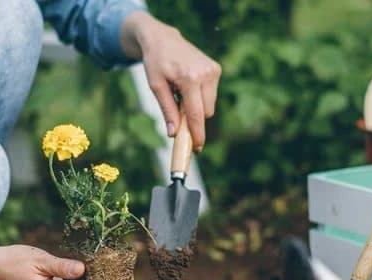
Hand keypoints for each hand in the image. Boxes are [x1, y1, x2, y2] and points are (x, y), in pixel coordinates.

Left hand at [121, 12, 220, 151]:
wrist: (163, 39)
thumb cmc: (156, 62)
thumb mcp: (156, 86)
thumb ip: (167, 110)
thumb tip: (173, 134)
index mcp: (190, 79)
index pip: (196, 114)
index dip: (197, 134)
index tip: (196, 148)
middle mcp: (206, 74)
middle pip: (205, 113)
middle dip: (193, 119)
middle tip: (177, 117)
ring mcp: (213, 70)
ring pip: (209, 105)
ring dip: (196, 107)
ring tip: (180, 94)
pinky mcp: (216, 69)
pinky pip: (211, 95)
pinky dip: (200, 97)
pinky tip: (187, 86)